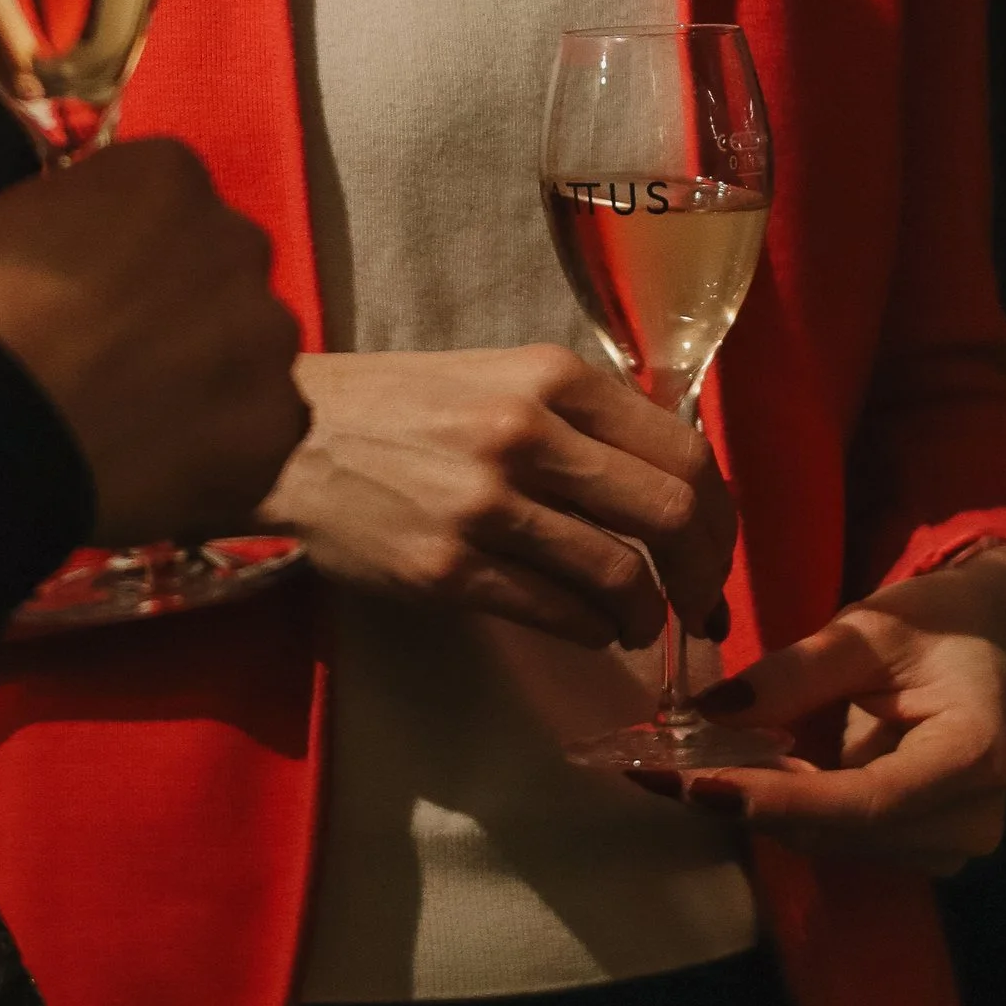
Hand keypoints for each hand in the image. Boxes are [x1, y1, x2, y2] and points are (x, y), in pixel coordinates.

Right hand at [0, 139, 305, 544]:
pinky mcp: (273, 423)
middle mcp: (238, 241)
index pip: (175, 206)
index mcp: (170, 175)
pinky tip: (163, 474)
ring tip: (144, 431)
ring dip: (215, 382)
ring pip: (253, 356)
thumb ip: (91, 229)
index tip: (102, 299)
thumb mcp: (23, 222)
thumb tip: (104, 264)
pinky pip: (261, 435)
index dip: (138, 259)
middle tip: (126, 365)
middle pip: (226, 275)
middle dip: (188, 314)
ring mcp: (265, 335)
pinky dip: (223, 454)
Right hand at [260, 346, 734, 651]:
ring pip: (619, 575)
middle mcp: (526, 434)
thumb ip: (583, 415)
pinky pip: (558, 614)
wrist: (285, 438)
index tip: (715, 544)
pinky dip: (592, 630)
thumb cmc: (401, 406)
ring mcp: (486, 506)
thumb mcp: (499, 376)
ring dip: (647, 613)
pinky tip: (589, 626)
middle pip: (671, 513)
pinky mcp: (448, 571)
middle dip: (703, 570)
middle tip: (698, 597)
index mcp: (550, 376)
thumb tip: (676, 480)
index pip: (684, 448)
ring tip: (638, 622)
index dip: (720, 511)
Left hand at [663, 546, 1005, 871]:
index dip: (776, 798)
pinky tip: (737, 773)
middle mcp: (968, 822)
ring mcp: (948, 847)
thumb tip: (704, 714)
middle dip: (746, 799)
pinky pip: (835, 838)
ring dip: (756, 805)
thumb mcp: (868, 629)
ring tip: (686, 764)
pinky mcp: (920, 850)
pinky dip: (782, 808)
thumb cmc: (940, 623)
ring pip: (827, 842)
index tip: (695, 784)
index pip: (865, 800)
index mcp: (974, 757)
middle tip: (657, 767)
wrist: (995, 642)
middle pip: (837, 830)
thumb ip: (793, 674)